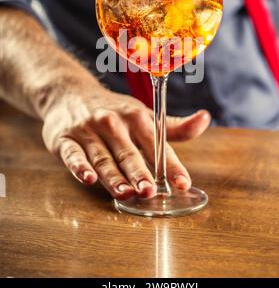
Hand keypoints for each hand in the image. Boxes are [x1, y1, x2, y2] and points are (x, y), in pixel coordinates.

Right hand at [42, 78, 210, 199]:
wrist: (70, 94)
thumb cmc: (114, 111)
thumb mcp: (143, 115)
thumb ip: (172, 126)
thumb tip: (205, 118)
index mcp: (136, 117)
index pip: (157, 144)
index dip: (171, 165)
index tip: (183, 183)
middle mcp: (113, 123)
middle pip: (128, 153)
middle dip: (140, 172)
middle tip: (150, 191)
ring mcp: (88, 131)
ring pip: (103, 157)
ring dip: (114, 176)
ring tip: (126, 192)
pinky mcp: (65, 139)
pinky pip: (72, 154)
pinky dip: (79, 166)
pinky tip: (87, 178)